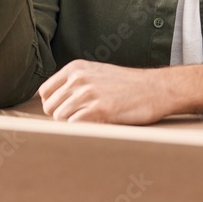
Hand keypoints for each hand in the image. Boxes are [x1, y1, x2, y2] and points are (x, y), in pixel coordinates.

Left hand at [37, 60, 202, 124]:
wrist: (157, 88)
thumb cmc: (128, 86)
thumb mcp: (97, 73)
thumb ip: (74, 84)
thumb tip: (52, 105)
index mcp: (76, 68)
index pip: (45, 93)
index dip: (53, 106)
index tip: (67, 114)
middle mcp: (79, 78)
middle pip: (51, 108)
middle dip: (62, 119)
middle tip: (82, 122)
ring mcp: (88, 93)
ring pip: (60, 120)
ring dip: (73, 127)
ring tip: (92, 125)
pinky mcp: (99, 109)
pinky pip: (74, 127)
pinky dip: (80, 133)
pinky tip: (96, 129)